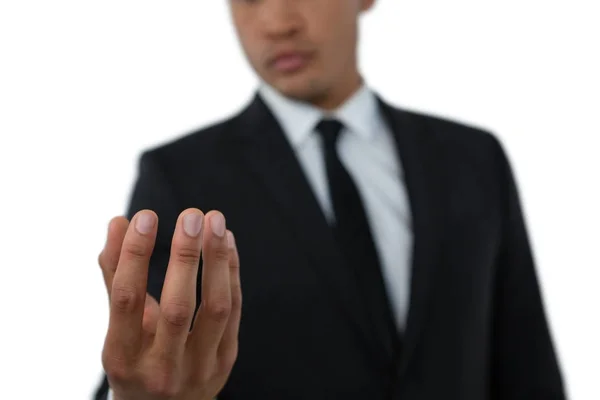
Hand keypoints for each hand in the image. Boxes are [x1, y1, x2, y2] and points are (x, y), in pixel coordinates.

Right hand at [98, 208, 240, 399]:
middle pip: (177, 307)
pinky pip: (233, 310)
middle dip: (185, 257)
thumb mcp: (118, 326)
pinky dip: (231, 272)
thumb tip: (117, 223)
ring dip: (217, 260)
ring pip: (215, 308)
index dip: (134, 256)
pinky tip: (227, 242)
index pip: (127, 300)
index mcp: (123, 356)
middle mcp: (161, 367)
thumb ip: (116, 275)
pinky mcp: (225, 360)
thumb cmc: (136, 360)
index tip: (144, 217)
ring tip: (215, 221)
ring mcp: (199, 367)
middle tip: (191, 216)